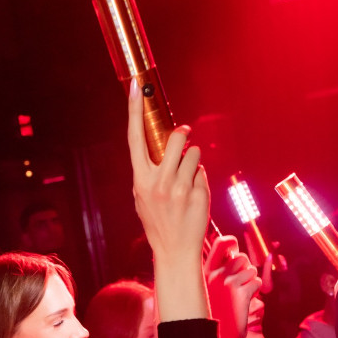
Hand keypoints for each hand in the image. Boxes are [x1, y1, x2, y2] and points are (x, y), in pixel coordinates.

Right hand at [127, 80, 209, 270]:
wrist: (174, 251)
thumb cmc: (159, 222)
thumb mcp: (143, 197)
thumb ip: (149, 172)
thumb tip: (160, 147)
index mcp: (140, 180)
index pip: (135, 137)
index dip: (134, 110)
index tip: (137, 86)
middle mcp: (158, 181)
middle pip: (175, 138)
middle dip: (182, 136)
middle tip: (184, 140)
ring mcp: (179, 188)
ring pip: (193, 154)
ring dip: (194, 161)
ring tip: (188, 182)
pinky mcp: (198, 193)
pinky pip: (202, 172)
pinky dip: (200, 179)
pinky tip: (194, 198)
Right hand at [205, 236, 260, 337]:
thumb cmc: (215, 313)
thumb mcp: (208, 289)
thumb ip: (218, 270)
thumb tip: (234, 253)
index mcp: (205, 272)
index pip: (220, 244)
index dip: (231, 242)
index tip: (233, 247)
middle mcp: (215, 275)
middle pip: (241, 257)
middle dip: (244, 267)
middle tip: (239, 282)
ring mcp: (227, 284)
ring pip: (251, 269)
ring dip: (250, 280)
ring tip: (240, 294)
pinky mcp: (241, 294)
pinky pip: (256, 283)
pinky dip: (255, 291)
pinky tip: (245, 301)